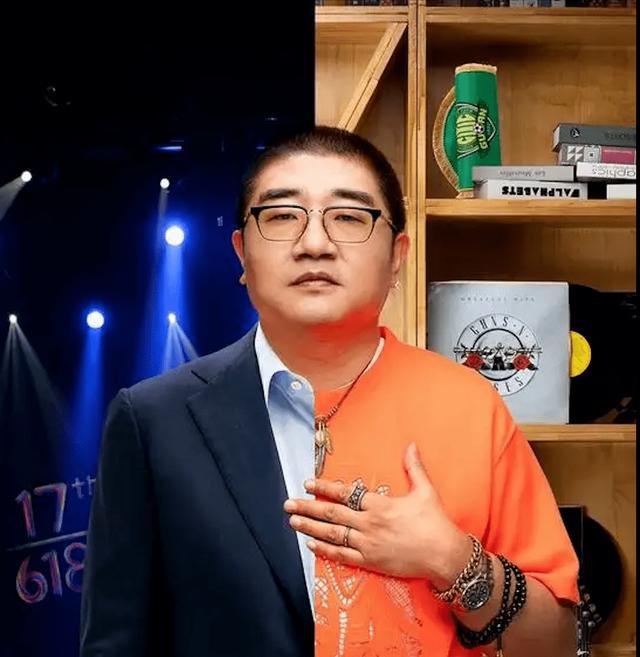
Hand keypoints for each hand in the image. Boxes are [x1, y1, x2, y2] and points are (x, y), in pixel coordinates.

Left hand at [284, 442, 471, 585]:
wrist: (444, 555)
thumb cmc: (435, 522)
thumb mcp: (425, 491)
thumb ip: (414, 467)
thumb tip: (411, 445)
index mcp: (379, 504)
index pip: (344, 493)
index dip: (324, 487)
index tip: (307, 483)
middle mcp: (368, 523)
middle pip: (331, 513)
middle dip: (307, 507)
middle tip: (288, 503)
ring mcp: (367, 544)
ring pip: (332, 534)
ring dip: (310, 527)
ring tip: (292, 521)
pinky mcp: (371, 562)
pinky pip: (342, 555)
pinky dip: (325, 550)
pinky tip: (311, 544)